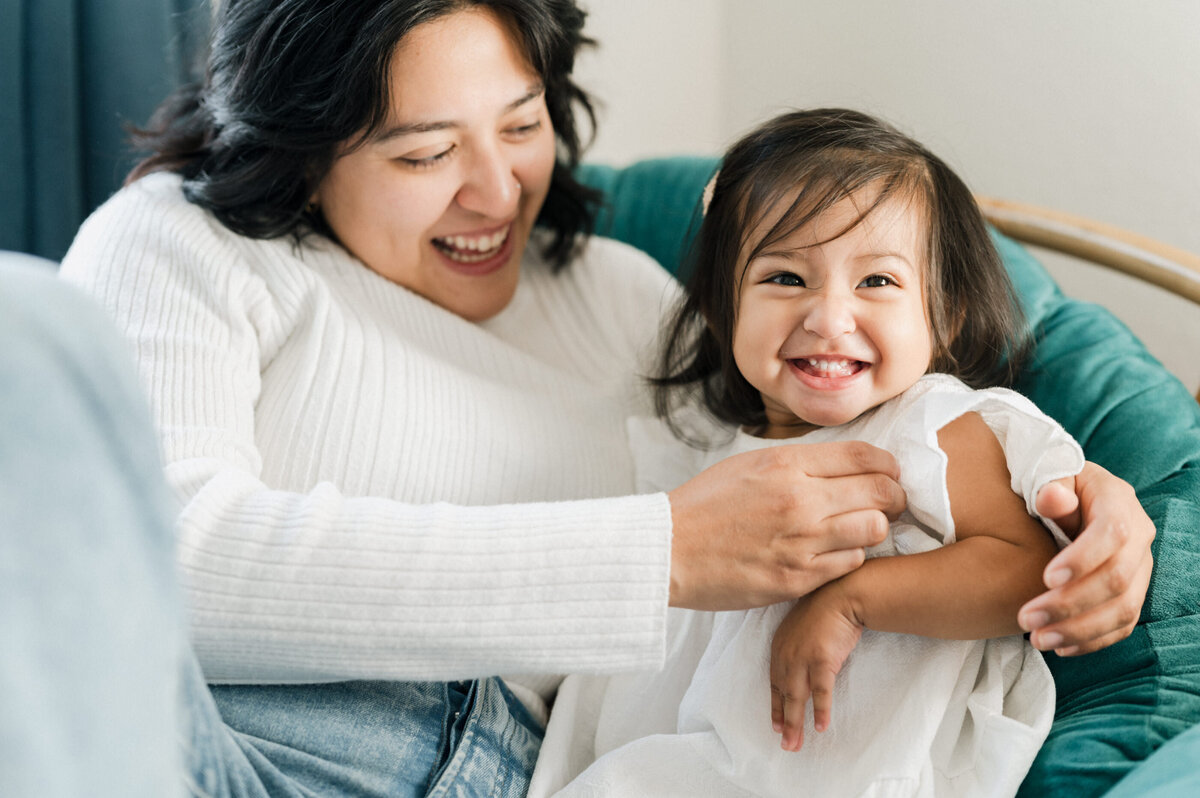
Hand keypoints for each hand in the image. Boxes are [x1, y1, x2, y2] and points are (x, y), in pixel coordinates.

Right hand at [668, 441, 903, 609]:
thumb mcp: (748, 465)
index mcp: (786, 464)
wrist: (669, 551)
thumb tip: (843, 465)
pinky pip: (850, 564)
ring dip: (874, 529)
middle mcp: (800, 499)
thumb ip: (798, 463)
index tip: (889, 474)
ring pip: (874, 530)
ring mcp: (801, 541)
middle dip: (894, 497)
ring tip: (861, 531)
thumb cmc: (704, 506)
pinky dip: (850, 557)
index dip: (888, 466)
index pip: (865, 457)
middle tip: (891, 504)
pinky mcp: (797, 578)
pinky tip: (834, 553)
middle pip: (881, 492)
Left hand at [770, 586, 862, 750]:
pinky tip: (821, 727)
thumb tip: (802, 663)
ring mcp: (802, 657)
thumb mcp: (803, 627)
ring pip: (796, 698)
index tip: (775, 724)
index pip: (774, 681)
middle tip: (786, 745)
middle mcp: (786, 654)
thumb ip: (798, 646)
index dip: (775, 705)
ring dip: (796, 724)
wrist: (842, 593)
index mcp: (780, 646)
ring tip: (795, 745)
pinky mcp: (821, 659)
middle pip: (783, 694)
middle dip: (784, 722)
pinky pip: (821, 692)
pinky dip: (821, 710)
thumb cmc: (827, 607)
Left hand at [1020, 462, 1154, 655]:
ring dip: (1080, 630)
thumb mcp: (1048, 474)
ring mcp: (1139, 569)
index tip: (1046, 578)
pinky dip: (1093, 641)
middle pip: (1117, 579)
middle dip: (1071, 604)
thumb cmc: (1051, 486)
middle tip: (1027, 618)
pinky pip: (1122, 625)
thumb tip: (1052, 498)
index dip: (1083, 558)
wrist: (1067, 498)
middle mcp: (1138, 537)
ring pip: (1124, 609)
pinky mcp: (1132, 593)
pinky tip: (1060, 648)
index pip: (1112, 533)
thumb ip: (1049, 485)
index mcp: (1118, 502)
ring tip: (1038, 639)